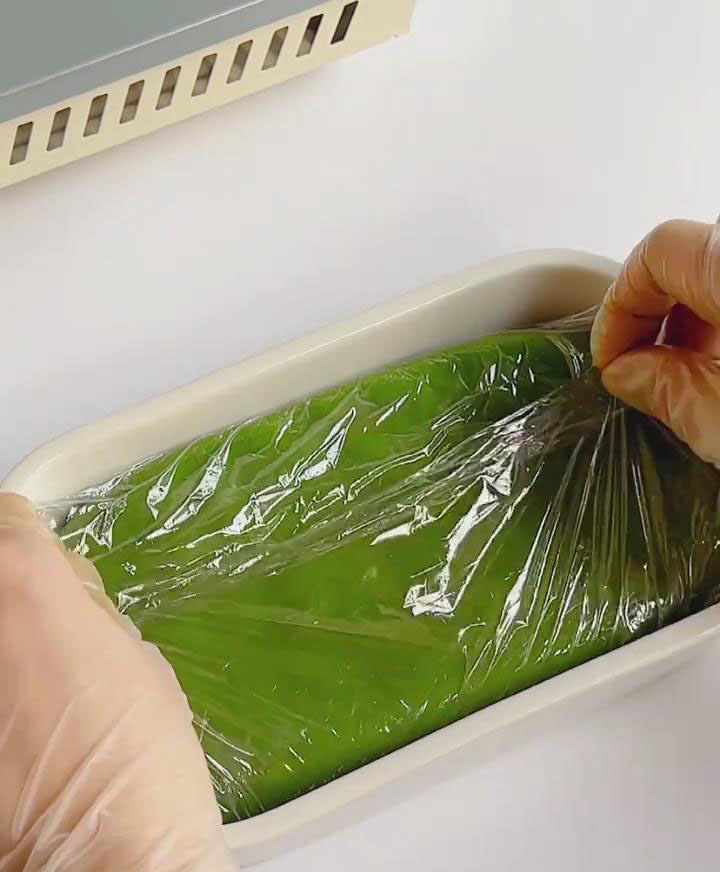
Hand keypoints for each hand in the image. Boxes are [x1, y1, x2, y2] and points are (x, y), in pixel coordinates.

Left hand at [0, 494, 233, 871]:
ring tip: (29, 682)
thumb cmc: (141, 748)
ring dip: (3, 642)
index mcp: (25, 582)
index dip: (30, 538)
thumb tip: (62, 588)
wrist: (108, 852)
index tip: (42, 564)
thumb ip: (85, 607)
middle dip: (11, 588)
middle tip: (40, 630)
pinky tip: (16, 725)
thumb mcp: (135, 653)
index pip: (7, 517)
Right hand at [591, 219, 719, 464]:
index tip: (610, 357)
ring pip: (717, 274)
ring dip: (692, 323)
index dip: (618, 306)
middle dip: (655, 317)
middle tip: (643, 372)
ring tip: (685, 379)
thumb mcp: (719, 416)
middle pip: (689, 259)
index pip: (656, 252)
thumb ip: (662, 386)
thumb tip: (630, 373)